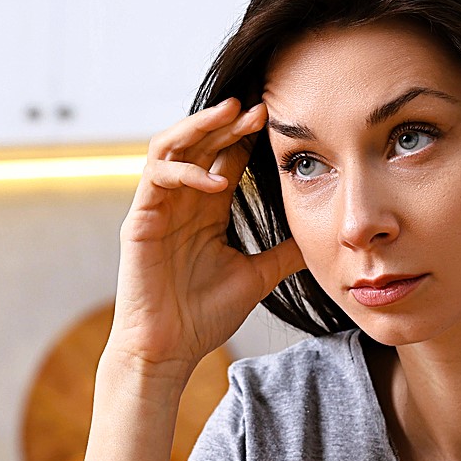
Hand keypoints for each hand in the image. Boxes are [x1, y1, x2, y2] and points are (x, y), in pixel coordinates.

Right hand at [109, 100, 304, 383]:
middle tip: (261, 109)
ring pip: (171, 146)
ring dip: (201, 127)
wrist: (169, 351)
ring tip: (232, 115)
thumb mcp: (257, 276)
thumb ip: (283, 253)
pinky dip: (185, 171)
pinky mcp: (139, 221)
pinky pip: (156, 177)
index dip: (248, 136)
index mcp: (205, 210)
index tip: (279, 121)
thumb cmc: (203, 317)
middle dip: (229, 122)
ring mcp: (157, 208)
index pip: (225, 157)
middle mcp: (180, 201)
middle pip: (200, 142)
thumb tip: (322, 238)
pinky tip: (215, 181)